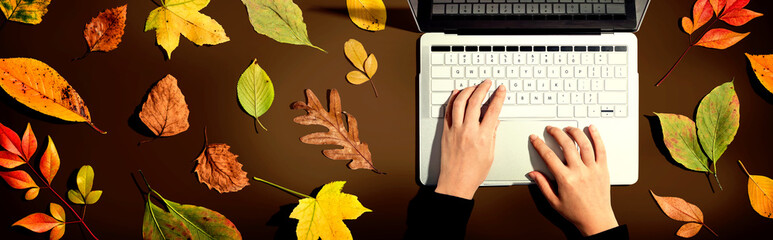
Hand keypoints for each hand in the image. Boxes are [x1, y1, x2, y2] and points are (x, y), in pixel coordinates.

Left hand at [435, 80, 505, 199]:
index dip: (498, 97)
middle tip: (487, 83)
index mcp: (483, 136)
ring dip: (467, 90)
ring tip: (473, 86)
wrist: (456, 183)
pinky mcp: (445, 132)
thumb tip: (494, 121)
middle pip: (475, 101)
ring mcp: (455, 130)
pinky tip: (456, 94)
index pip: (493, 110)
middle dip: (483, 88)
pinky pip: (448, 111)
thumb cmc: (473, 173)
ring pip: (459, 102)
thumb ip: (493, 135)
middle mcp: (468, 130)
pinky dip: (452, 100)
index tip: (501, 89)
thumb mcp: (490, 154)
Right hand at [528, 125, 617, 235]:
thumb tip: (533, 173)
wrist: (596, 219)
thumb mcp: (553, 201)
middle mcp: (579, 171)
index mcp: (566, 179)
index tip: (535, 139)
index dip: (539, 145)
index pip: (549, 156)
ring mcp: (592, 169)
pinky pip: (601, 149)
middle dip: (556, 133)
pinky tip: (591, 128)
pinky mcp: (603, 169)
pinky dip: (597, 137)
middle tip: (551, 129)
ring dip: (574, 132)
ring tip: (568, 128)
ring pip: (584, 144)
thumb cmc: (576, 212)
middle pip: (566, 145)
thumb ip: (543, 185)